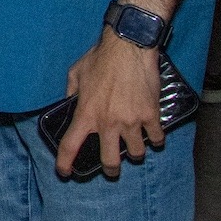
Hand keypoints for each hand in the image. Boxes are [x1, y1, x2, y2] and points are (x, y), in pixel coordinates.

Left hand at [57, 30, 164, 178]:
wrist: (128, 48)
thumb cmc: (100, 58)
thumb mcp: (76, 73)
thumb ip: (71, 91)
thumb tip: (69, 102)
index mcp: (86, 113)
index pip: (70, 145)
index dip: (65, 163)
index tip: (64, 173)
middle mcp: (108, 122)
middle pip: (110, 160)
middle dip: (111, 169)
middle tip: (112, 168)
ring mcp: (131, 121)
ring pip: (136, 153)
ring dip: (135, 152)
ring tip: (133, 146)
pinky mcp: (151, 116)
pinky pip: (156, 139)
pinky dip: (155, 139)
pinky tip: (152, 135)